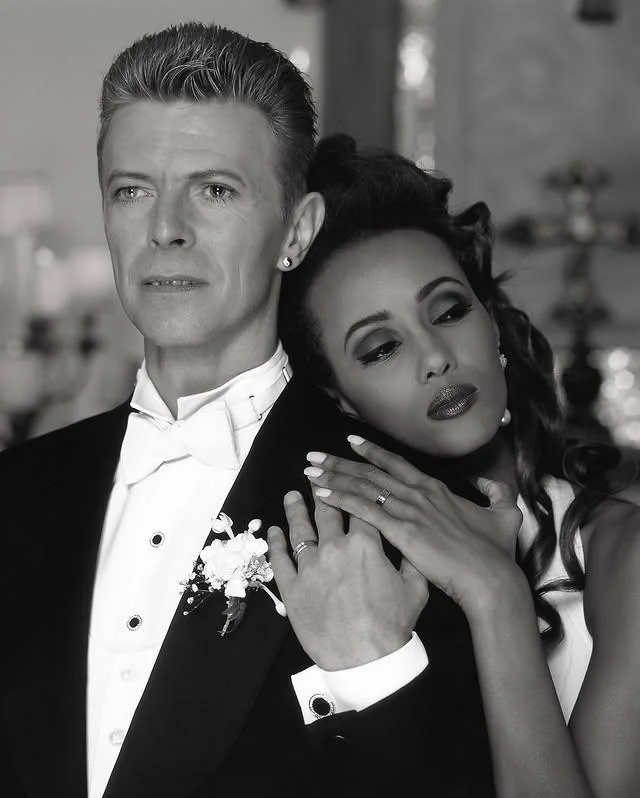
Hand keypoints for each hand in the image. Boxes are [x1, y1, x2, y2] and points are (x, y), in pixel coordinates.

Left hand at [267, 490, 428, 670]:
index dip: (352, 492)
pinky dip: (275, 542)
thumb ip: (410, 560)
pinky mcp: (292, 587)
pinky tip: (273, 531)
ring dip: (295, 509)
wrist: (365, 660)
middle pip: (326, 512)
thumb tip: (408, 541)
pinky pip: (279, 559)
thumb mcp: (415, 589)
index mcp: (365, 545)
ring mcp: (310, 567)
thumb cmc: (392, 626)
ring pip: (300, 530)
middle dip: (321, 492)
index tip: (346, 479)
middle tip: (314, 478)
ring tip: (291, 496)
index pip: (358, 509)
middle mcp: (335, 549)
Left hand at [302, 436, 522, 619]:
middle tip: (314, 455)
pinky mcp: (400, 531)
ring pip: (361, 487)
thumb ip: (497, 495)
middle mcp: (417, 493)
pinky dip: (339, 499)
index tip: (350, 442)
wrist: (491, 578)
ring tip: (308, 470)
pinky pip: (362, 510)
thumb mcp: (504, 516)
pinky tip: (321, 495)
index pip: (395, 464)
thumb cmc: (495, 552)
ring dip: (332, 477)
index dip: (371, 452)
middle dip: (339, 462)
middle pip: (369, 472)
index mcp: (435, 489)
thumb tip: (490, 484)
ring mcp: (408, 510)